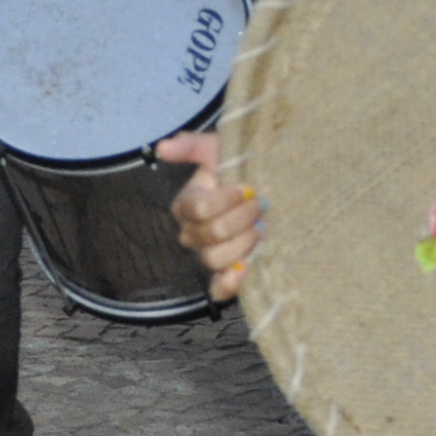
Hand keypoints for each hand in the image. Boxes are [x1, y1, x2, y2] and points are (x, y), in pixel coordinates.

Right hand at [159, 130, 258, 298]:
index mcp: (187, 205)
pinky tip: (244, 269)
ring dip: (243, 243)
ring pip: (216, 259)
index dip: (226, 200)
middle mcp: (193, 233)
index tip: (249, 187)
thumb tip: (162, 148)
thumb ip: (191, 146)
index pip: (199, 210)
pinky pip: (219, 289)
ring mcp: (210, 254)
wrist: (273, 188)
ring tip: (262, 228)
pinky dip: (229, 283)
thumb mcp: (220, 149)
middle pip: (210, 235)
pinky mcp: (228, 273)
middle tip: (262, 205)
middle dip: (241, 219)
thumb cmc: (243, 167)